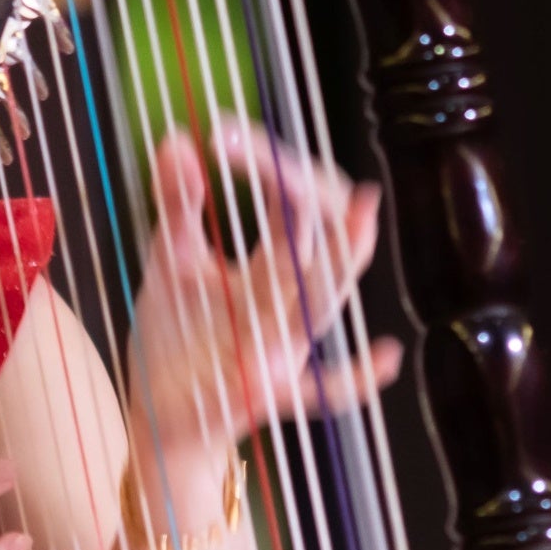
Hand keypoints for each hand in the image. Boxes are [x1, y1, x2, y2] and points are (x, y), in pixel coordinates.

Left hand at [124, 125, 402, 469]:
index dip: (269, 162)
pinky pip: (324, 392)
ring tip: (358, 217)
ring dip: (336, 260)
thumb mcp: (173, 262)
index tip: (223, 134)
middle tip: (277, 162)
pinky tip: (387, 356)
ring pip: (323, 298)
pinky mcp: (266, 395)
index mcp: (271, 266)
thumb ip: (180, 204)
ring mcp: (282, 346)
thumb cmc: (177, 335)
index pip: (292, 202)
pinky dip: (357, 377)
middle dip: (306, 194)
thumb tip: (180, 136)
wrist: (163, 415)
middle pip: (317, 239)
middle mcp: (287, 300)